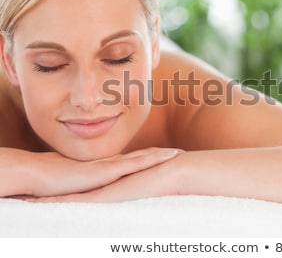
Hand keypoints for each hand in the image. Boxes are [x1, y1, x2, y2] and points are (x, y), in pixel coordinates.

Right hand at [26, 147, 181, 196]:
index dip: (148, 158)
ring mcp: (110, 165)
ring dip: (161, 155)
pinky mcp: (108, 170)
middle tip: (179, 152)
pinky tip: (166, 157)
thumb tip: (93, 191)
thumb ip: (88, 185)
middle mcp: (111, 164)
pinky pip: (135, 164)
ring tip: (179, 153)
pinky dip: (151, 160)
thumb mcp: (77, 184)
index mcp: (105, 167)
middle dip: (160, 155)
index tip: (163, 156)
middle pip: (142, 157)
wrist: (39, 174)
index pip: (132, 161)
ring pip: (143, 158)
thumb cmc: (53, 180)